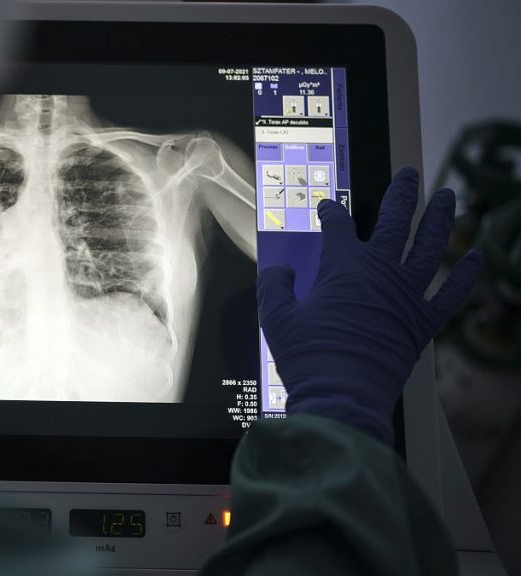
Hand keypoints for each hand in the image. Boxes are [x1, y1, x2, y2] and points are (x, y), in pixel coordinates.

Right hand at [256, 167, 482, 443]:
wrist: (341, 398)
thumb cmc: (306, 357)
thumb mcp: (275, 317)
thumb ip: (274, 286)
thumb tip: (280, 271)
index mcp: (342, 267)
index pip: (337, 226)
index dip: (331, 212)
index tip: (328, 207)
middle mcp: (380, 273)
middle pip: (394, 222)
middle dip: (400, 195)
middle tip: (409, 175)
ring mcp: (406, 296)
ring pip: (430, 247)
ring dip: (440, 219)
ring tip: (448, 196)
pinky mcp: (421, 323)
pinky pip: (450, 295)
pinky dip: (464, 276)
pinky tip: (475, 258)